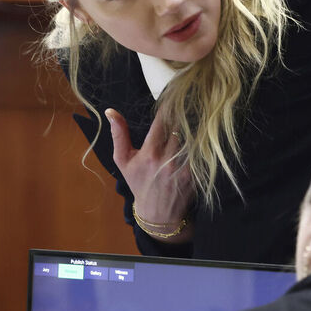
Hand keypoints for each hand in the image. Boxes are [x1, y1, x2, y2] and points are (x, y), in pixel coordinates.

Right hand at [107, 108, 195, 234]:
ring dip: (192, 128)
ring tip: (195, 117)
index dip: (168, 107)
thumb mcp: (123, 160)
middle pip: (180, 128)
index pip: (162, 122)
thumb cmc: (138, 183)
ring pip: (192, 138)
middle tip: (186, 104)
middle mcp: (167, 160)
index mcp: (149, 154)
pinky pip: (199, 153)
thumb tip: (110, 110)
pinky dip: (198, 144)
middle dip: (182, 116)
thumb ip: (119, 134)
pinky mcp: (196, 175)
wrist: (158, 213)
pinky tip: (199, 137)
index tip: (172, 96)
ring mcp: (183, 168)